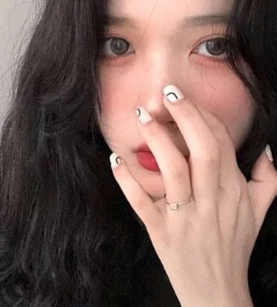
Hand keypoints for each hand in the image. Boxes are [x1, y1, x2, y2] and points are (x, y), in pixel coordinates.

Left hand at [110, 85, 276, 306]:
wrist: (217, 293)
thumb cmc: (233, 246)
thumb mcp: (259, 212)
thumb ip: (267, 179)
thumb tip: (266, 149)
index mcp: (233, 190)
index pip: (220, 142)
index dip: (202, 115)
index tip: (183, 97)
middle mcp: (212, 200)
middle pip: (203, 150)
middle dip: (186, 116)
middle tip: (168, 91)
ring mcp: (186, 217)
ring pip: (173, 171)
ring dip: (157, 140)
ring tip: (142, 116)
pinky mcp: (161, 232)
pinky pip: (142, 203)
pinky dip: (127, 180)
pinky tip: (115, 159)